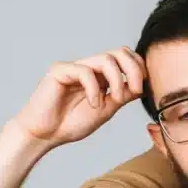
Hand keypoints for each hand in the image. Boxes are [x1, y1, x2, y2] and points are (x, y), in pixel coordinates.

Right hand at [13, 48, 145, 146]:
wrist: (44, 135)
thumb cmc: (70, 124)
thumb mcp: (106, 109)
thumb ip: (122, 95)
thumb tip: (142, 86)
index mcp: (101, 76)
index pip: (125, 58)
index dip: (138, 68)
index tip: (143, 87)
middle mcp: (89, 68)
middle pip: (119, 52)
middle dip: (133, 69)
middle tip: (136, 89)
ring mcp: (74, 67)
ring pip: (105, 59)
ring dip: (116, 80)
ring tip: (114, 99)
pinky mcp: (60, 71)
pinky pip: (85, 72)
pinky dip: (94, 89)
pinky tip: (94, 104)